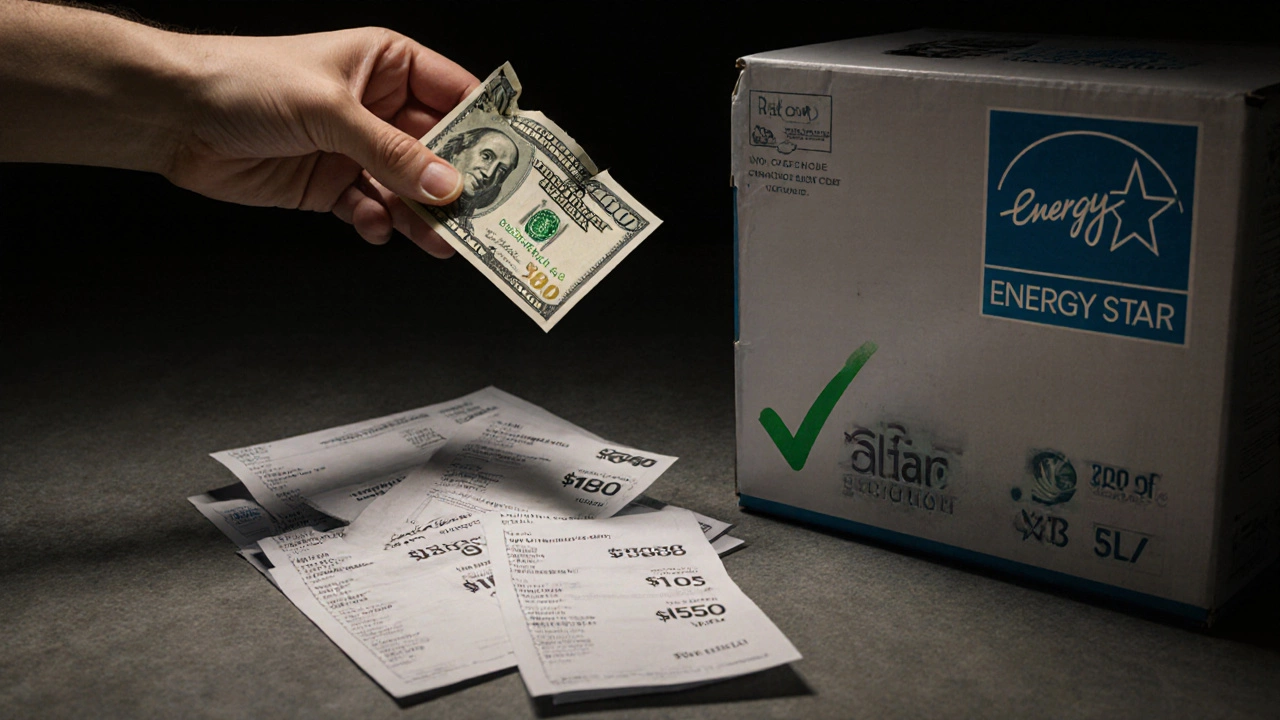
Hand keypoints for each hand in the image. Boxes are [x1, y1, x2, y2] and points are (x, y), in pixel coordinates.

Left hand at [166, 28, 478, 255]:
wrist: (174, 115)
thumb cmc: (246, 81)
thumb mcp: (331, 111)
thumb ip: (393, 153)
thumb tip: (447, 185)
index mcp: (388, 65)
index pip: (457, 95)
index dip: (489, 128)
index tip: (517, 163)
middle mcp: (379, 107)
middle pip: (440, 151)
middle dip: (459, 184)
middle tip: (487, 217)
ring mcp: (356, 150)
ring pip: (409, 189)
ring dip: (424, 215)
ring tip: (442, 241)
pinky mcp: (331, 186)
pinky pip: (372, 210)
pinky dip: (377, 224)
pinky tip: (373, 227)